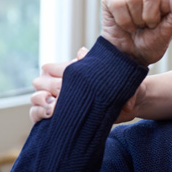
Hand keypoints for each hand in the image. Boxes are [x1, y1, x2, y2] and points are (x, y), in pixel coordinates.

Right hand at [29, 47, 147, 123]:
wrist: (135, 104)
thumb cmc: (129, 84)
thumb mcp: (124, 76)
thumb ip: (104, 66)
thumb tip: (83, 53)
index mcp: (75, 72)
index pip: (50, 68)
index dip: (53, 73)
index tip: (65, 82)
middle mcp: (64, 85)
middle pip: (39, 82)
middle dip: (48, 88)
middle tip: (62, 96)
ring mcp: (60, 102)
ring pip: (36, 98)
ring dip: (41, 102)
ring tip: (54, 107)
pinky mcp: (60, 118)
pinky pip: (37, 115)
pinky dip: (38, 115)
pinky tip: (50, 117)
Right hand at [100, 0, 171, 65]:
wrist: (130, 56)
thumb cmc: (152, 41)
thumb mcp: (171, 29)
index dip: (166, 5)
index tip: (163, 18)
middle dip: (151, 15)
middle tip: (149, 25)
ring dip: (136, 19)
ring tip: (137, 25)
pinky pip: (118, 3)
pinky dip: (124, 21)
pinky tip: (126, 25)